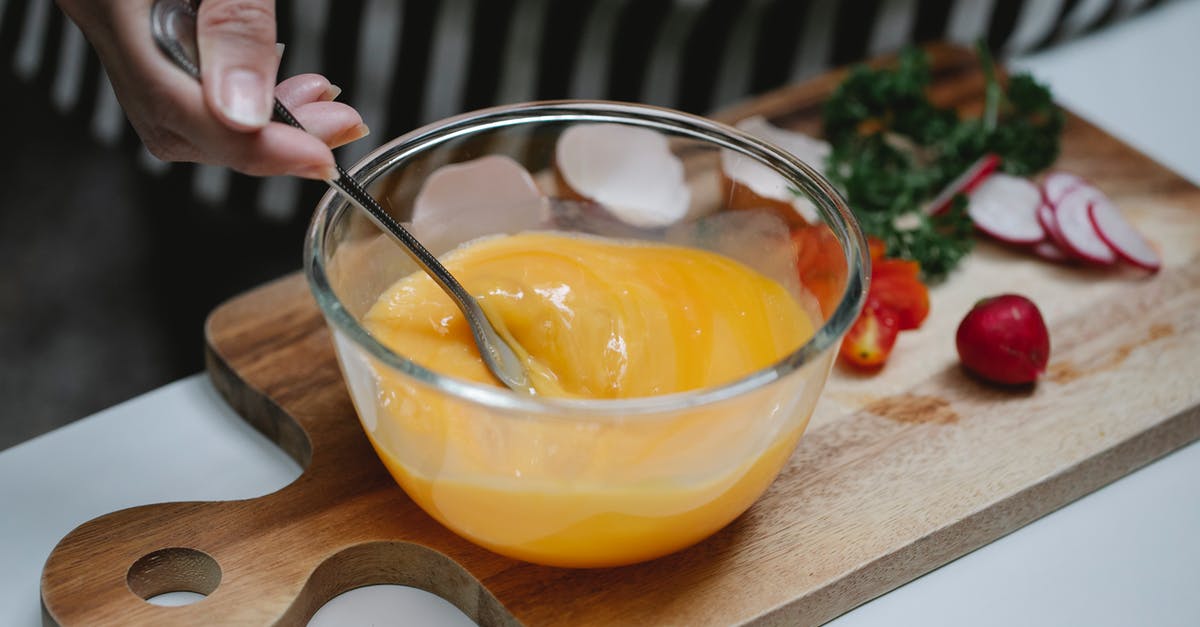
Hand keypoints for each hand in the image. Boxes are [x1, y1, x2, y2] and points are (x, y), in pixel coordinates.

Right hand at [56, 0, 365, 179]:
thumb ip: (235, 18)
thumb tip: (246, 111)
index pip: (176, 106)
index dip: (253, 148)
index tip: (319, 159)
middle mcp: (97, 8)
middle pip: (174, 120)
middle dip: (262, 142)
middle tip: (335, 132)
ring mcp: (110, 10)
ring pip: (179, 107)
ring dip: (259, 123)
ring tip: (326, 111)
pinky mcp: (136, 7)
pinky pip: (181, 73)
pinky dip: (239, 92)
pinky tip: (286, 82)